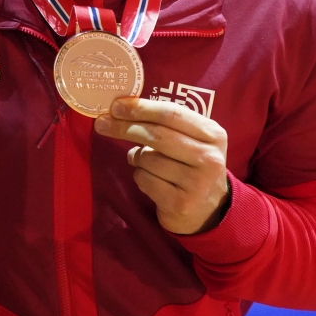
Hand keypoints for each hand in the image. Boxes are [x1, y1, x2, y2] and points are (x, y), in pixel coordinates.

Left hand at [94, 97, 229, 234]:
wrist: (209, 210)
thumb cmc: (192, 165)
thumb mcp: (191, 141)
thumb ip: (166, 123)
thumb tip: (121, 108)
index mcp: (213, 135)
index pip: (172, 114)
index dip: (141, 108)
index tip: (116, 106)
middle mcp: (208, 158)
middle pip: (157, 135)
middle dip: (125, 127)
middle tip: (102, 123)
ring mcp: (196, 183)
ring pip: (147, 159)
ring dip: (136, 157)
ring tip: (143, 161)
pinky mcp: (180, 203)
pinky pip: (144, 180)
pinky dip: (140, 176)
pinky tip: (151, 180)